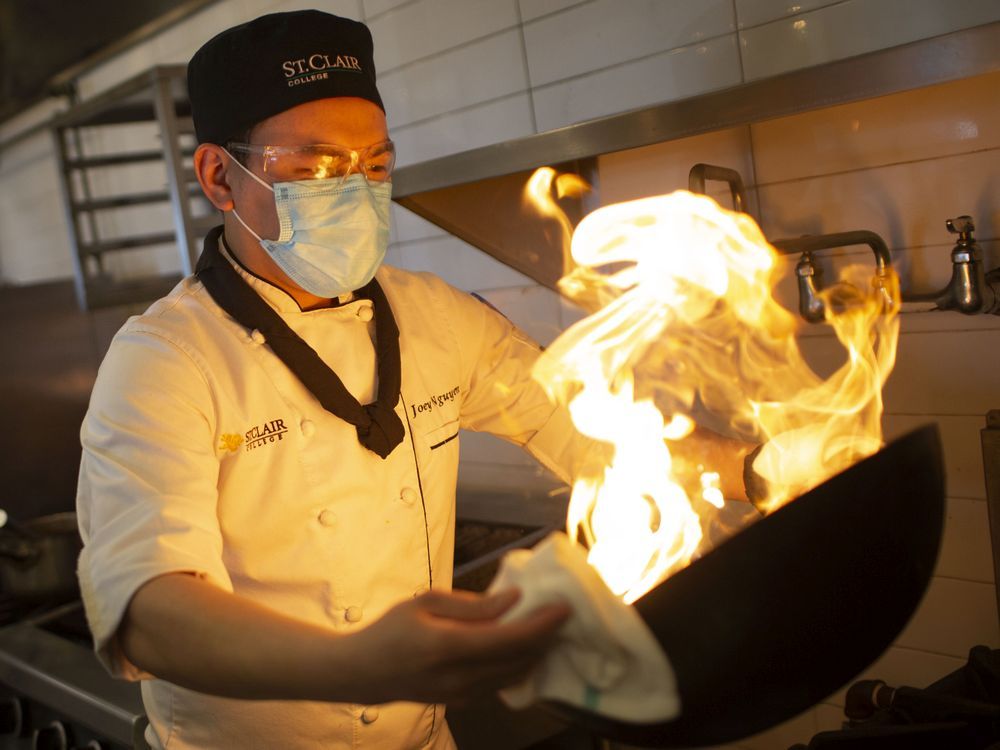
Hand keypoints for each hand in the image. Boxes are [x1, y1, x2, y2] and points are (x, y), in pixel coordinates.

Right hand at [347, 588, 570, 704]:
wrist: (364, 673)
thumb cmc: (392, 629)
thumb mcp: (427, 603)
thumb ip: (473, 605)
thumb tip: (514, 599)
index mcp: (447, 646)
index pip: (508, 639)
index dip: (541, 625)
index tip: (564, 607)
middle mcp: (458, 676)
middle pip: (518, 659)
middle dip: (546, 637)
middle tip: (563, 613)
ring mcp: (461, 695)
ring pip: (514, 675)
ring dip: (537, 652)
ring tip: (550, 628)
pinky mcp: (463, 702)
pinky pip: (502, 684)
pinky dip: (520, 665)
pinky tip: (526, 647)